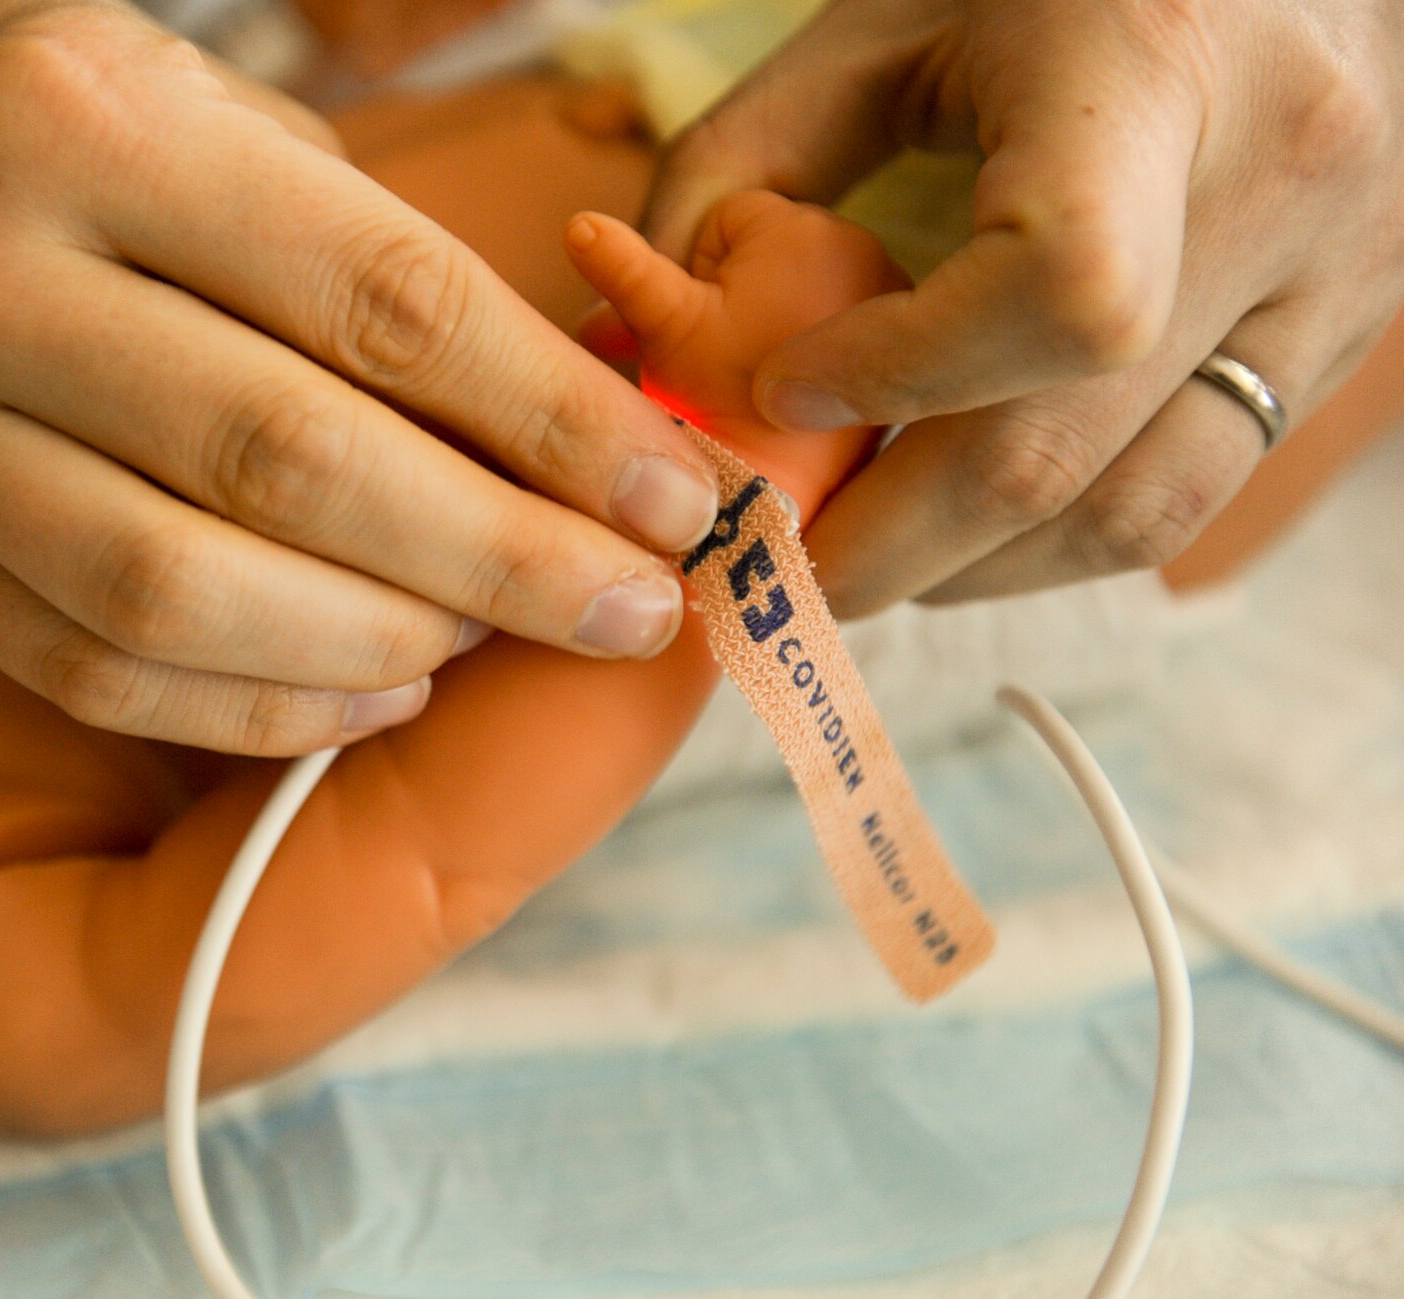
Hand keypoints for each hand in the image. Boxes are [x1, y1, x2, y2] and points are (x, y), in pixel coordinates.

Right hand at [0, 0, 715, 754]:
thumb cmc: (63, 124)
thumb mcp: (216, 123)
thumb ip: (375, 273)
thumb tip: (582, 449)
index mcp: (90, 119)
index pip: (373, 297)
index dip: (548, 418)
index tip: (676, 498)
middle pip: (282, 461)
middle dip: (494, 557)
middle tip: (629, 609)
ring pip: (175, 590)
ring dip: (377, 643)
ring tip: (490, 646)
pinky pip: (86, 663)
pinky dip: (251, 701)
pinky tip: (367, 692)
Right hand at [565, 192, 908, 520]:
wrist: (784, 497)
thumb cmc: (717, 409)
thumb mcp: (664, 332)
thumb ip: (627, 270)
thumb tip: (579, 226)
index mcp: (804, 230)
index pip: (724, 221)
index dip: (690, 277)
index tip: (695, 330)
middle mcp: (863, 251)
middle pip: (766, 254)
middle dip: (729, 298)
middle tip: (713, 360)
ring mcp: (888, 301)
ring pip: (800, 291)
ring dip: (768, 326)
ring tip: (745, 383)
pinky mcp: (897, 346)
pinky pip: (839, 329)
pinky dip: (812, 354)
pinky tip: (786, 398)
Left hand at [630, 0, 1403, 613]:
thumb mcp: (885, 23)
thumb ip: (747, 158)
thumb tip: (640, 324)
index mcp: (1152, 75)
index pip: (1051, 296)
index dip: (897, 379)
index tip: (779, 398)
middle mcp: (1279, 186)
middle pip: (1059, 454)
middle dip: (883, 545)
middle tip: (763, 569)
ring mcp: (1333, 275)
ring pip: (1135, 513)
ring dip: (969, 570)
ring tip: (859, 556)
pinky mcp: (1339, 334)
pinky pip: (1186, 494)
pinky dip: (1053, 540)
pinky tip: (967, 526)